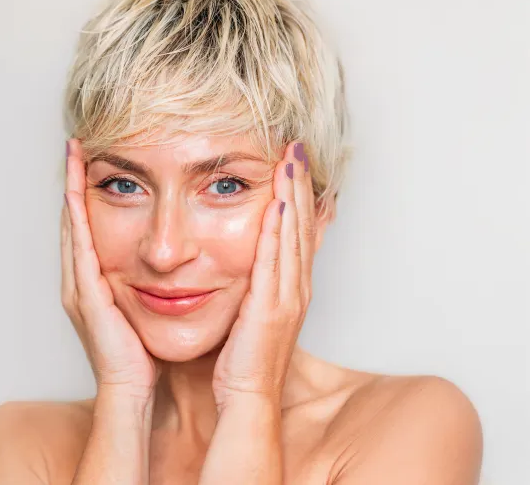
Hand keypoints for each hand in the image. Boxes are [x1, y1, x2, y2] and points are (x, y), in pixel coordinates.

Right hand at [61, 138, 160, 401]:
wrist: (131, 391)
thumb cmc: (143, 353)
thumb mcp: (145, 305)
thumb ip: (149, 278)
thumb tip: (175, 256)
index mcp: (95, 279)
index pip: (89, 224)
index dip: (86, 190)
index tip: (92, 156)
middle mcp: (80, 278)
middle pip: (74, 218)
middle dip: (73, 180)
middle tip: (76, 144)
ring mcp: (79, 286)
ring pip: (72, 227)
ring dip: (70, 189)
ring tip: (73, 156)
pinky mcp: (86, 296)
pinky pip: (79, 249)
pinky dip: (75, 220)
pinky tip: (75, 194)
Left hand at [211, 141, 315, 408]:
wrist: (246, 398)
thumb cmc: (241, 357)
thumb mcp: (250, 308)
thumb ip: (252, 279)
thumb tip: (244, 254)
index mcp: (290, 285)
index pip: (297, 228)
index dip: (297, 192)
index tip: (292, 159)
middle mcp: (296, 286)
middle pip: (302, 223)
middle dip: (300, 183)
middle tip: (296, 146)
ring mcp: (288, 296)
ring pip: (294, 235)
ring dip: (293, 195)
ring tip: (290, 160)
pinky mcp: (272, 307)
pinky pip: (276, 260)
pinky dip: (279, 230)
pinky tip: (277, 203)